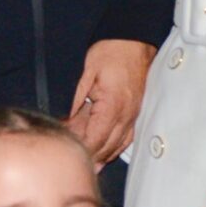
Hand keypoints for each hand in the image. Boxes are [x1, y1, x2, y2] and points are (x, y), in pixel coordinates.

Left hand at [68, 39, 155, 165]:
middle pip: (108, 146)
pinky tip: (107, 152)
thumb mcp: (87, 72)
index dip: (82, 149)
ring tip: (90, 166)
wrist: (134, 40)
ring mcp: (133, 113)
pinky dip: (116, 146)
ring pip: (118, 144)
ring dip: (104, 156)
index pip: (96, 138)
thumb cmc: (111, 52)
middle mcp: (126, 114)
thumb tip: (70, 121)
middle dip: (91, 157)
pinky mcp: (136, 111)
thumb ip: (78, 99)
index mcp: (113, 105)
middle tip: (75, 163)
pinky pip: (127, 136)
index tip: (69, 154)